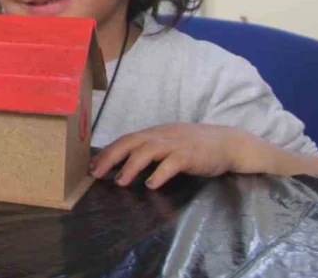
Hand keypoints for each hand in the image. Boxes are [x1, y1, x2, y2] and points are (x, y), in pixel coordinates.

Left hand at [89, 123, 260, 188]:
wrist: (226, 142)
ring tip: (120, 181)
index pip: (124, 140)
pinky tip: (152, 184)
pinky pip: (173, 163)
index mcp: (153, 133)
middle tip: (96, 174)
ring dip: (131, 166)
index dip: (106, 152)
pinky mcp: (191, 155)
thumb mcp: (167, 142)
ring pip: (148, 151)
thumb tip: (121, 164)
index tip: (90, 166)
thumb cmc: (193, 145)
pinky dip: (160, 173)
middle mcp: (160, 136)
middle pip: (130, 142)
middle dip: (110, 157)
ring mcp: (176, 144)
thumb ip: (147, 150)